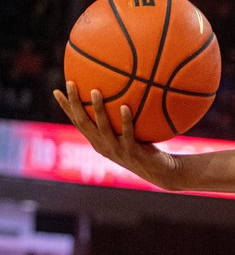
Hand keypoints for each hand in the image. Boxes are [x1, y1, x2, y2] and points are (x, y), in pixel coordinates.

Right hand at [52, 82, 177, 187]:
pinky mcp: (132, 152)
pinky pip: (127, 134)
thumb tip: (120, 90)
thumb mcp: (127, 132)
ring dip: (98, 110)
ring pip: (103, 129)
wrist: (160, 170)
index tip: (56, 91)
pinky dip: (125, 120)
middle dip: (75, 104)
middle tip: (70, 84)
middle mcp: (103, 146)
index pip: (77, 122)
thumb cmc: (143, 147)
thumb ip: (119, 118)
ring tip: (94, 92)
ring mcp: (117, 150)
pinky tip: (124, 107)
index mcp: (98, 141)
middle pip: (83, 123)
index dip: (66, 108)